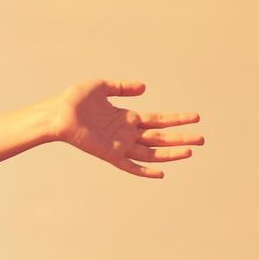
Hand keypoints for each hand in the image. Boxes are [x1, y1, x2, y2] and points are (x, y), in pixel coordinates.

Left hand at [49, 79, 203, 177]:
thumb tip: (144, 88)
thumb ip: (123, 87)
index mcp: (126, 117)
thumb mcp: (102, 86)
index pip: (158, 119)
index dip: (176, 119)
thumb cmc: (74, 100)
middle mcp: (126, 133)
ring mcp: (119, 145)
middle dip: (181, 137)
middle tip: (202, 139)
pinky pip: (130, 166)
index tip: (196, 117)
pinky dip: (144, 171)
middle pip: (159, 137)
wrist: (56, 114)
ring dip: (170, 152)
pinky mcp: (109, 154)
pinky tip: (161, 173)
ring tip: (191, 151)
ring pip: (151, 152)